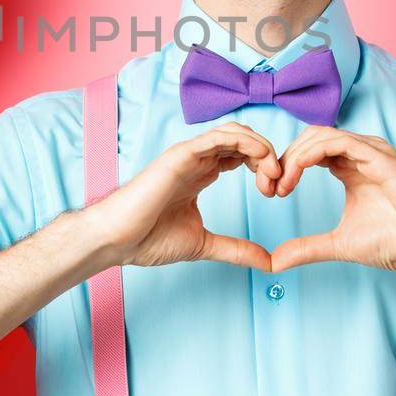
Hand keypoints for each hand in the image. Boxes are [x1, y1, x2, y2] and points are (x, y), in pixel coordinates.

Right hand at [88, 122, 280, 270]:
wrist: (117, 240)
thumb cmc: (148, 239)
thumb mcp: (205, 245)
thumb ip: (236, 250)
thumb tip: (268, 262)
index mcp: (201, 174)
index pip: (241, 156)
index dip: (264, 167)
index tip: (276, 191)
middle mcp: (197, 160)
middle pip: (243, 140)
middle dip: (268, 156)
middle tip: (279, 183)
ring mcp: (189, 155)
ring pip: (234, 132)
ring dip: (260, 146)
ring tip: (272, 171)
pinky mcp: (181, 155)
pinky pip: (217, 136)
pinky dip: (244, 141)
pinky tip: (259, 158)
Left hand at [267, 125, 395, 273]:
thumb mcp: (340, 244)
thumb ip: (307, 248)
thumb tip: (274, 262)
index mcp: (350, 166)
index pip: (308, 152)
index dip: (285, 167)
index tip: (270, 193)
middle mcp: (359, 153)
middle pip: (308, 138)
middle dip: (282, 160)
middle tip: (268, 188)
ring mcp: (370, 151)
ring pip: (319, 134)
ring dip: (293, 156)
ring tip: (280, 185)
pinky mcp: (379, 156)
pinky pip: (337, 141)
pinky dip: (310, 153)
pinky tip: (296, 174)